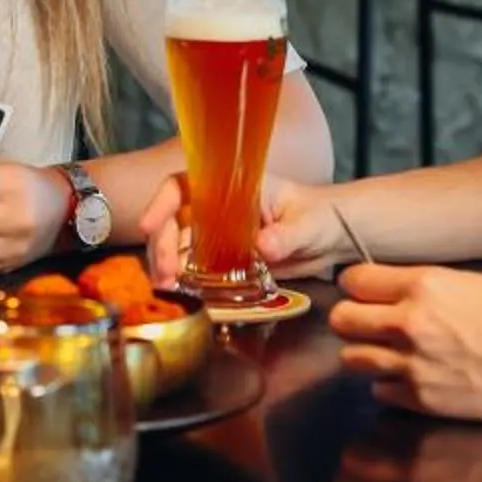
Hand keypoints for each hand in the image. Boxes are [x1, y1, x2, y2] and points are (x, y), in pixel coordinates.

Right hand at [137, 171, 360, 284]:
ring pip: (178, 247)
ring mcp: (218, 237)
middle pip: (173, 221)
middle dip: (162, 245)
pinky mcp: (223, 262)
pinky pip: (195, 270)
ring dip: (169, 267)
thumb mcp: (308, 224)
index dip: (160, 203)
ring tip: (169, 289)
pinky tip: (183, 295)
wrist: (333, 239)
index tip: (148, 225)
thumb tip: (264, 246)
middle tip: (166, 274)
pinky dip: (186, 282)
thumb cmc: (321, 217)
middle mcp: (217, 209)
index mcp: (231, 187)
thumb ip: (286, 235)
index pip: (183, 185)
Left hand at [331, 263, 481, 423]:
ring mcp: (412, 366)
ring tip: (388, 352)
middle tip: (370, 323)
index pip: (353, 280)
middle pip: (341, 319)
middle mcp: (409, 324)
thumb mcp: (470, 283)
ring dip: (365, 353)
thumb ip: (422, 287)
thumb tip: (389, 292)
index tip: (367, 292)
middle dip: (353, 319)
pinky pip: (379, 392)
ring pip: (350, 358)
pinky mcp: (421, 401)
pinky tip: (410, 378)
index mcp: (423, 286)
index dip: (358, 286)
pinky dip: (388, 385)